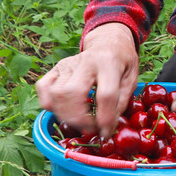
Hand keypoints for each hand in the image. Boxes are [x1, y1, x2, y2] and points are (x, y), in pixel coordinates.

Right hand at [35, 23, 138, 137]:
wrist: (108, 42)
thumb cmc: (122, 63)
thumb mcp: (132, 79)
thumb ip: (122, 101)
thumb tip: (108, 126)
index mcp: (109, 63)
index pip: (105, 95)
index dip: (105, 119)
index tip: (106, 133)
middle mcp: (85, 61)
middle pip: (73, 93)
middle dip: (80, 119)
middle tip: (91, 128)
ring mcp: (67, 64)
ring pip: (55, 93)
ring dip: (65, 115)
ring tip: (79, 121)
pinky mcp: (56, 68)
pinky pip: (43, 87)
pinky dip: (49, 103)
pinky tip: (63, 110)